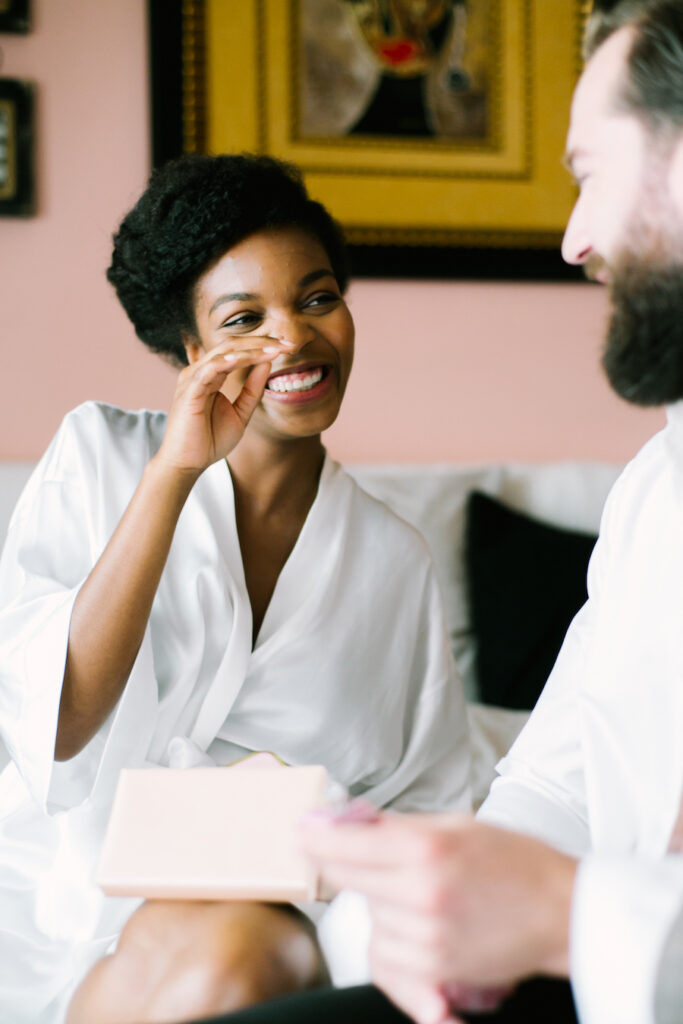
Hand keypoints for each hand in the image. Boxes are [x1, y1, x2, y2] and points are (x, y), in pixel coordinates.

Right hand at [157, 337, 292, 474]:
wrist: (187, 464)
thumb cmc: (209, 440)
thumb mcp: (240, 413)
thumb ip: (252, 390)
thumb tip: (267, 363)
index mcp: (212, 374)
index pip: (239, 350)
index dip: (263, 346)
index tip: (289, 347)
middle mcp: (201, 371)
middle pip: (232, 345)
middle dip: (262, 342)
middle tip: (289, 344)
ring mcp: (193, 379)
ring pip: (223, 354)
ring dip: (250, 350)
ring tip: (274, 349)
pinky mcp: (189, 392)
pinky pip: (207, 371)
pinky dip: (224, 363)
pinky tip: (242, 359)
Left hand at [302, 813, 575, 1023]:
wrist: (562, 913)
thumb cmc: (515, 861)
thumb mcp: (457, 824)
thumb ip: (398, 826)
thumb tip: (348, 820)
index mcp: (425, 849)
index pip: (343, 846)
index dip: (315, 837)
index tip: (302, 831)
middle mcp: (420, 894)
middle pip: (346, 881)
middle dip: (347, 864)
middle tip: (359, 853)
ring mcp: (425, 938)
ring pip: (367, 918)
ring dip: (377, 903)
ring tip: (415, 891)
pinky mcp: (434, 970)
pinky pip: (385, 954)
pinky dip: (392, 937)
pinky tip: (416, 922)